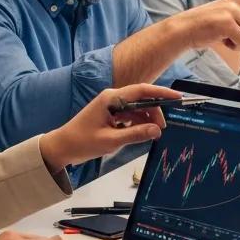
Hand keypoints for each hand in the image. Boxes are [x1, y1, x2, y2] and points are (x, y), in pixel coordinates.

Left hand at [39, 84, 178, 171]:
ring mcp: (112, 106)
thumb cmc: (82, 142)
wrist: (61, 148)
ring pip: (138, 108)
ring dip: (148, 119)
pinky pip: (131, 115)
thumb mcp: (110, 140)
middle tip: (162, 129)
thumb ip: (135, 134)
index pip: (142, 90)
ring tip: (153, 134)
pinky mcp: (111, 114)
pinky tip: (142, 133)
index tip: (178, 97)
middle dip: (155, 112)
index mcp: (112, 98)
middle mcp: (113, 98)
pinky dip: (139, 123)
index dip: (162, 93)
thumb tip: (157, 131)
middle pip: (142, 99)